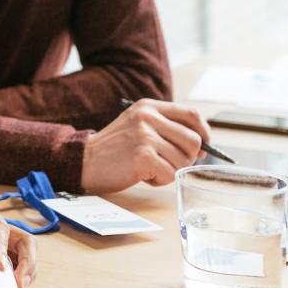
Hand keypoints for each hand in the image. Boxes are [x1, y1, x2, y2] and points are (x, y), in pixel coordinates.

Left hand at [0, 193, 36, 287]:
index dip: (2, 247)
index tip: (0, 267)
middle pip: (18, 237)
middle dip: (26, 259)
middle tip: (19, 282)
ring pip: (17, 249)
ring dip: (23, 267)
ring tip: (18, 287)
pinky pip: (4, 258)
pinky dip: (12, 271)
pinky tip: (9, 286)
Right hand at [79, 98, 209, 192]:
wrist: (84, 160)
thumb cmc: (115, 148)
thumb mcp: (137, 125)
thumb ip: (165, 127)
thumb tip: (201, 145)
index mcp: (149, 107)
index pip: (191, 114)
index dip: (203, 131)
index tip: (203, 145)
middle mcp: (148, 118)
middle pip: (193, 140)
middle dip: (187, 158)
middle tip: (170, 163)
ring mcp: (145, 136)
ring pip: (182, 161)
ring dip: (169, 171)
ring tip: (149, 168)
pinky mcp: (143, 157)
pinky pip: (170, 174)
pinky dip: (159, 181)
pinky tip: (142, 175)